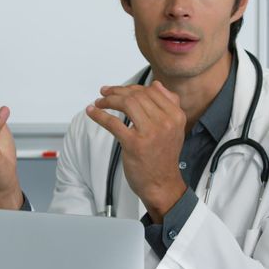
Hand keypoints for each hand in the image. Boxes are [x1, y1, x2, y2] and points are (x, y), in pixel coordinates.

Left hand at [86, 81, 187, 221]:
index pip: (151, 91)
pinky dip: (99, 115)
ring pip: (126, 104)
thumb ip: (169, 104)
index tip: (118, 90)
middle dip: (117, 92)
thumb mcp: (175, 128)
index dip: (131, 88)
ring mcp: (150, 132)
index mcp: (175, 115)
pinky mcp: (134, 144)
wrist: (162, 184)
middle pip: (137, 96)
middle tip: (105, 93)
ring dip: (108, 100)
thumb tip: (155, 84)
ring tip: (99, 102)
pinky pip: (113, 122)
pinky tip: (92, 112)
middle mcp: (165, 121)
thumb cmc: (164, 157)